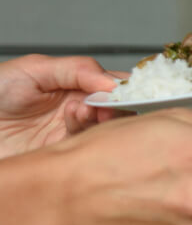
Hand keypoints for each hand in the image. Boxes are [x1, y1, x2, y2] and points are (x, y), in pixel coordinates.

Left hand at [0, 54, 122, 158]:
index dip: (125, 86)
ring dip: (101, 118)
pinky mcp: (58, 155)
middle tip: (108, 103)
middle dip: (118, 105)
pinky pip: (83, 148)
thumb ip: (77, 69)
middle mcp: (76, 109)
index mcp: (74, 85)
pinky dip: (84, 133)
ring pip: (103, 129)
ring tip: (84, 110)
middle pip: (116, 109)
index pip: (112, 84)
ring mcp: (67, 133)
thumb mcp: (34, 68)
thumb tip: (113, 81)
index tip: (125, 88)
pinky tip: (74, 119)